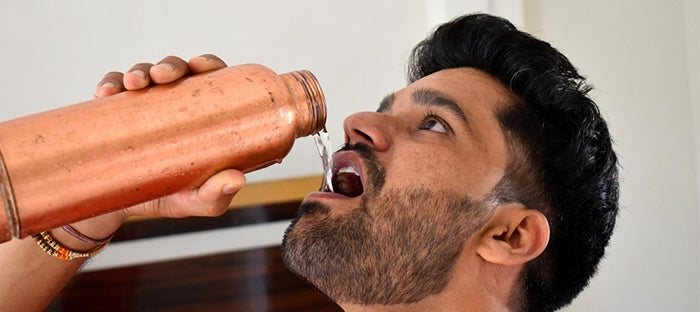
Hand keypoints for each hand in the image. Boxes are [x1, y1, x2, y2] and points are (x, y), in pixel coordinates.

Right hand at [79, 55, 245, 237]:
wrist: (123, 208)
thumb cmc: (173, 198)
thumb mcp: (198, 201)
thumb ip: (217, 194)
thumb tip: (237, 179)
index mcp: (203, 115)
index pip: (211, 79)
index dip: (207, 63)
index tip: (198, 65)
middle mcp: (174, 103)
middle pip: (177, 70)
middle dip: (170, 66)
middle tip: (161, 76)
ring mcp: (144, 104)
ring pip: (144, 74)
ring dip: (139, 71)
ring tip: (132, 84)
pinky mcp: (114, 111)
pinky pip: (112, 88)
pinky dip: (109, 84)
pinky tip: (105, 93)